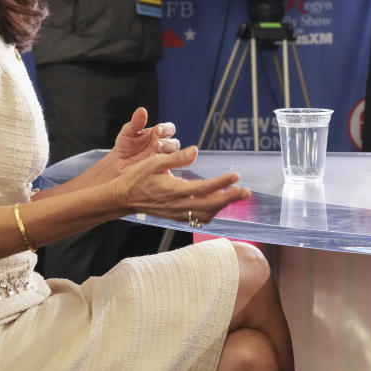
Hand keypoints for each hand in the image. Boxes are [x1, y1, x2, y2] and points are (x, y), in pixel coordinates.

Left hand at [110, 107, 180, 173]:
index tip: (158, 130)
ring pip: (174, 157)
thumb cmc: (125, 145)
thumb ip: (135, 122)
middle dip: (166, 144)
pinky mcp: (161, 172)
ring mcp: (163, 159)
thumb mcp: (127, 132)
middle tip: (157, 144)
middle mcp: (164, 146)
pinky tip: (159, 171)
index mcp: (158, 133)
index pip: (169, 128)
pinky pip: (168, 173)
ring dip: (167, 156)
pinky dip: (166, 172)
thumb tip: (142, 110)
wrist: (118, 164)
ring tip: (156, 156)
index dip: (166, 129)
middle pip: (174, 144)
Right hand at [114, 146, 249, 225]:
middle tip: (246, 192)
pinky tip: (217, 204)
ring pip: (205, 215)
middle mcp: (178, 205)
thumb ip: (177, 158)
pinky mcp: (176, 217)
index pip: (203, 188)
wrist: (124, 197)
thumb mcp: (155, 162)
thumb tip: (196, 151)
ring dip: (222, 207)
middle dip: (230, 199)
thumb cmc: (138, 178)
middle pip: (210, 205)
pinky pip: (198, 219)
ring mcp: (177, 213)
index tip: (236, 176)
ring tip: (234, 196)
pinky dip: (211, 212)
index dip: (222, 183)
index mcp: (174, 190)